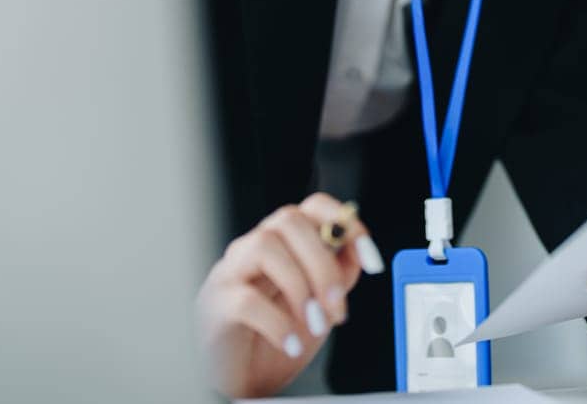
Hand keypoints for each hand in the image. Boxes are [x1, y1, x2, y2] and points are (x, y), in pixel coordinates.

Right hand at [196, 192, 384, 397]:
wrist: (242, 379)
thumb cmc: (278, 337)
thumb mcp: (320, 305)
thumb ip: (338, 275)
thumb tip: (357, 253)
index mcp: (285, 243)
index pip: (314, 206)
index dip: (346, 224)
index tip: (371, 260)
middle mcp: (255, 248)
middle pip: (290, 221)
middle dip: (323, 264)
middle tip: (337, 307)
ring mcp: (231, 272)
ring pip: (264, 245)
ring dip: (299, 286)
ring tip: (314, 324)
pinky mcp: (215, 305)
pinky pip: (245, 299)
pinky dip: (277, 322)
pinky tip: (291, 343)